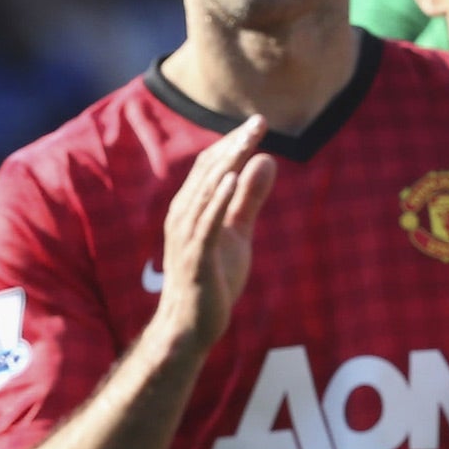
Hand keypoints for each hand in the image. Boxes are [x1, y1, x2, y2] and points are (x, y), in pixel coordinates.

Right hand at [155, 117, 276, 354]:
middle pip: (209, 172)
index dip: (234, 143)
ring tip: (248, 141)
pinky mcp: (195, 258)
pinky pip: (204, 223)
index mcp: (192, 209)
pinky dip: (217, 199)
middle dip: (234, 145)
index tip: (259, 122)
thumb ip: (249, 198)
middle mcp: (183, 217)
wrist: (193, 326)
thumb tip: (266, 160)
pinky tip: (233, 178)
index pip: (212, 167)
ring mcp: (186, 237)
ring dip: (227, 164)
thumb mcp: (237, 231)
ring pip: (205, 192)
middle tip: (259, 121)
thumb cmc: (212, 277)